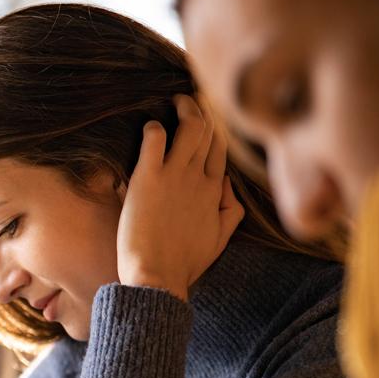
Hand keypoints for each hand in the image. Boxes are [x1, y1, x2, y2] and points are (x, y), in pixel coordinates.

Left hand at [117, 93, 243, 300]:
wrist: (158, 277)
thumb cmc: (184, 265)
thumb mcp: (218, 240)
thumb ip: (229, 213)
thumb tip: (230, 190)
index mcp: (215, 192)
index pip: (221, 150)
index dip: (215, 131)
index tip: (207, 119)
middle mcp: (199, 179)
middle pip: (208, 132)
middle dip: (201, 112)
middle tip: (188, 100)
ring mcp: (175, 176)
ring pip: (189, 128)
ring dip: (183, 109)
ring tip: (175, 101)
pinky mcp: (149, 178)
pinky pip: (155, 139)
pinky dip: (153, 128)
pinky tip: (150, 128)